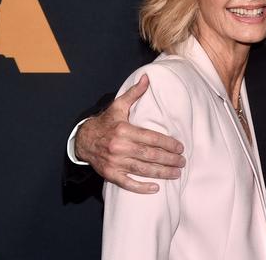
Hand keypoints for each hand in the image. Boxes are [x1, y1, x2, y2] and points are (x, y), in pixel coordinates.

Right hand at [75, 74, 185, 192]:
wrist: (83, 139)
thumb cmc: (106, 122)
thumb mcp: (119, 105)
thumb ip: (135, 93)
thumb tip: (147, 78)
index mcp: (124, 130)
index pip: (151, 138)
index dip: (167, 143)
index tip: (180, 147)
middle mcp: (119, 147)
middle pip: (149, 155)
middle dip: (168, 159)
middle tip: (182, 162)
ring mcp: (114, 162)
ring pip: (142, 170)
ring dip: (161, 173)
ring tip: (176, 173)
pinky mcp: (110, 174)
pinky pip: (127, 183)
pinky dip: (141, 187)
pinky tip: (155, 188)